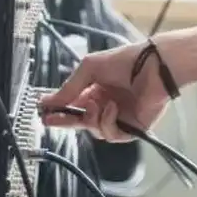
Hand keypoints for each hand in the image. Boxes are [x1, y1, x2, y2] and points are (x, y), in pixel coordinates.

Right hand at [38, 40, 175, 141]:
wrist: (153, 66)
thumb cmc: (125, 61)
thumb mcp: (90, 68)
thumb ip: (70, 88)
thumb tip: (48, 102)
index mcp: (97, 90)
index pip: (74, 105)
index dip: (59, 111)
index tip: (44, 114)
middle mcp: (107, 104)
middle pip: (81, 121)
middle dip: (65, 121)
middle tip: (52, 120)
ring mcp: (120, 117)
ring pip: (94, 130)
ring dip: (91, 119)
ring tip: (97, 104)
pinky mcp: (133, 128)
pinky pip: (111, 135)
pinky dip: (108, 122)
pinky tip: (112, 108)